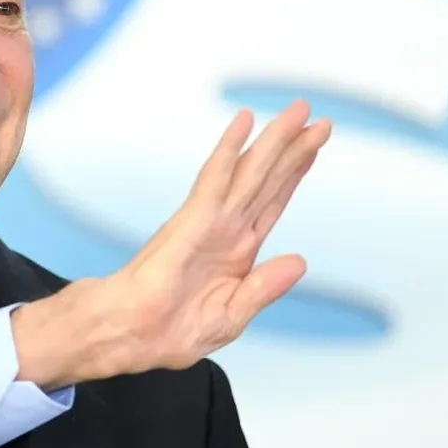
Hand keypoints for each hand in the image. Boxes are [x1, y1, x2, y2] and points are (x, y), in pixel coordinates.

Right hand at [13, 100, 330, 387]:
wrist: (131, 335)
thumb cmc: (169, 330)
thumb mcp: (231, 316)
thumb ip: (264, 288)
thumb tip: (299, 261)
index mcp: (237, 251)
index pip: (272, 202)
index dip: (294, 173)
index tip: (313, 146)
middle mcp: (227, 229)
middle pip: (266, 179)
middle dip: (292, 147)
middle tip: (316, 115)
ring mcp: (210, 221)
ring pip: (248, 172)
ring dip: (273, 141)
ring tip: (297, 112)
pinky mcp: (191, 221)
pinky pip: (214, 179)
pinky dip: (229, 151)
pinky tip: (242, 125)